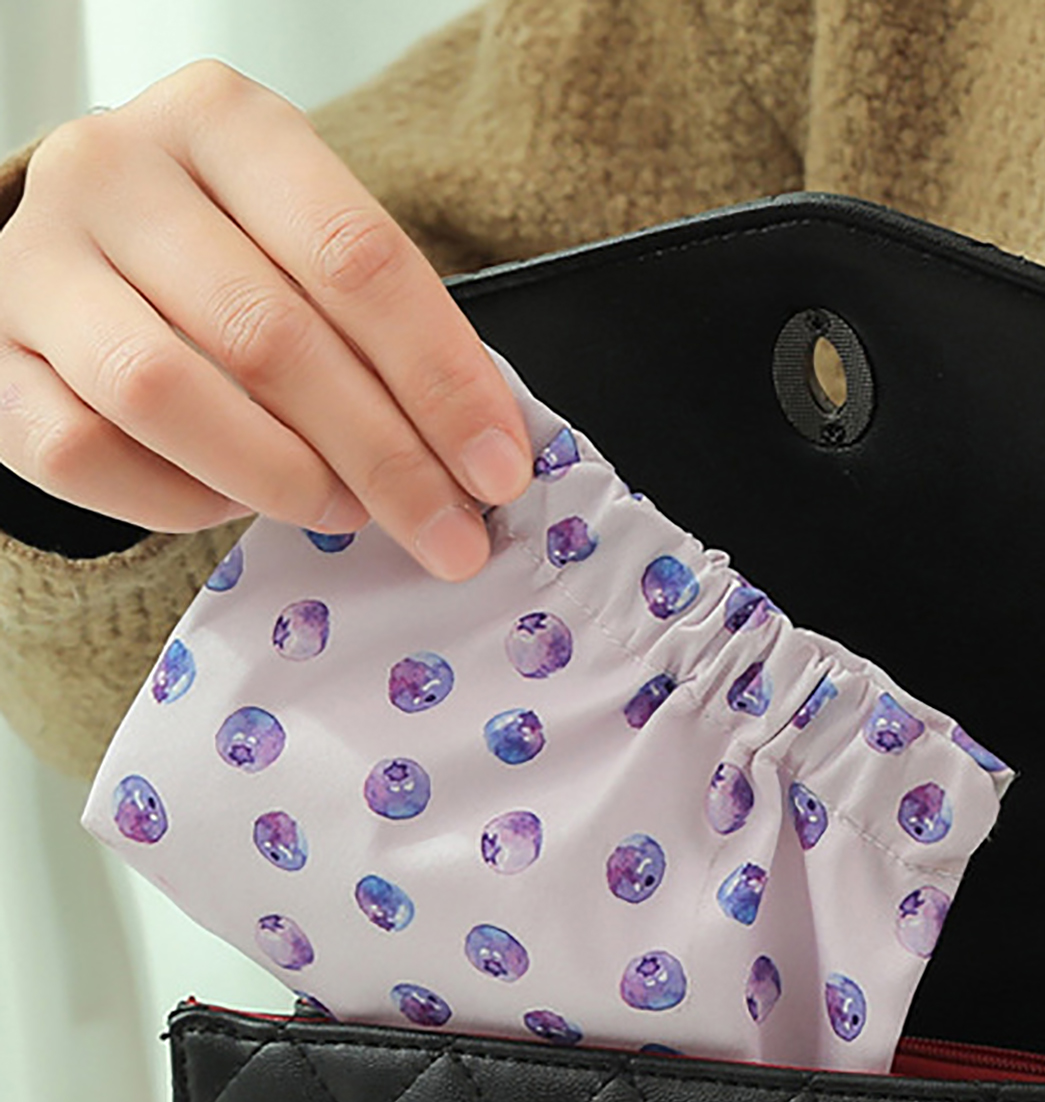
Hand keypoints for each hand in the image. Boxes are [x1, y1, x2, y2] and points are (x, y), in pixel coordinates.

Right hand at [0, 60, 530, 578]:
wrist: (92, 260)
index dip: (442, 381)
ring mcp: (36, 256)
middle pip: (271, 335)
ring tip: (346, 512)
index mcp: (227, 123)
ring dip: (281, 479)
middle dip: (384, 457)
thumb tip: (485, 458)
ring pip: (164, 390)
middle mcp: (115, 167)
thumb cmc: (234, 259)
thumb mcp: (320, 257)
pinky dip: (177, 499)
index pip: (358, 258)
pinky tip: (233, 503)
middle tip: (449, 534)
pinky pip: (84, 451)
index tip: (499, 470)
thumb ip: (393, 334)